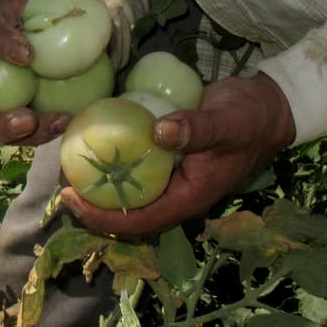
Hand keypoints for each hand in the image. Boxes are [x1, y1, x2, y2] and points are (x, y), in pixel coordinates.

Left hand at [60, 72, 296, 235]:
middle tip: (59, 180)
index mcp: (189, 197)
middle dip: (92, 203)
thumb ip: (197, 129)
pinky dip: (113, 158)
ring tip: (67, 162)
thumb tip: (159, 132)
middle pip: (127, 210)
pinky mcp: (166, 156)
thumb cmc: (250, 118)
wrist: (266, 106)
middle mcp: (176, 192)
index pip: (139, 220)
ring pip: (128, 189)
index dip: (102, 216)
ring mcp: (171, 176)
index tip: (70, 198)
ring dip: (98, 182)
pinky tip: (91, 139)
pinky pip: (135, 165)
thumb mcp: (227, 122)